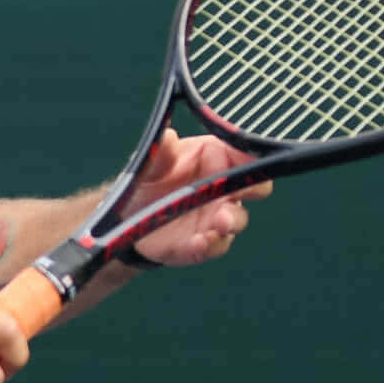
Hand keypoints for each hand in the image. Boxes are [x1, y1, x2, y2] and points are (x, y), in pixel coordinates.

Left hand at [124, 127, 271, 267]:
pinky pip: (214, 246)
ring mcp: (217, 217)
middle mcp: (224, 188)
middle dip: (253, 189)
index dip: (254, 156)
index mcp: (216, 158)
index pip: (246, 154)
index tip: (250, 161)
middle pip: (255, 187)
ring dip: (231, 220)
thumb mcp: (149, 164)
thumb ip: (160, 153)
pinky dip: (209, 245)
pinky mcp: (204, 243)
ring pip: (237, 220)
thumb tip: (167, 136)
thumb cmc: (149, 179)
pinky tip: (198, 242)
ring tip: (220, 221)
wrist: (128, 217)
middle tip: (238, 192)